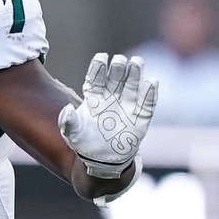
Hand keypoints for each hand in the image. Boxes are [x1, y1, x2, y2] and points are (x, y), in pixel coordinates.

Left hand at [58, 53, 157, 178]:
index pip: (96, 79)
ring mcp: (127, 107)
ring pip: (132, 86)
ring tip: (137, 62)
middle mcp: (111, 98)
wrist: (103, 161)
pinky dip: (150, 94)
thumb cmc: (85, 144)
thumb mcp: (72, 134)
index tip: (102, 57)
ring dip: (135, 74)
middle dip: (118, 68)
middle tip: (120, 59)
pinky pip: (146, 104)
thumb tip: (66, 110)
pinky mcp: (140, 119)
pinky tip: (152, 82)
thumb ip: (68, 122)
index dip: (99, 68)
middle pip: (116, 79)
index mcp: (94, 98)